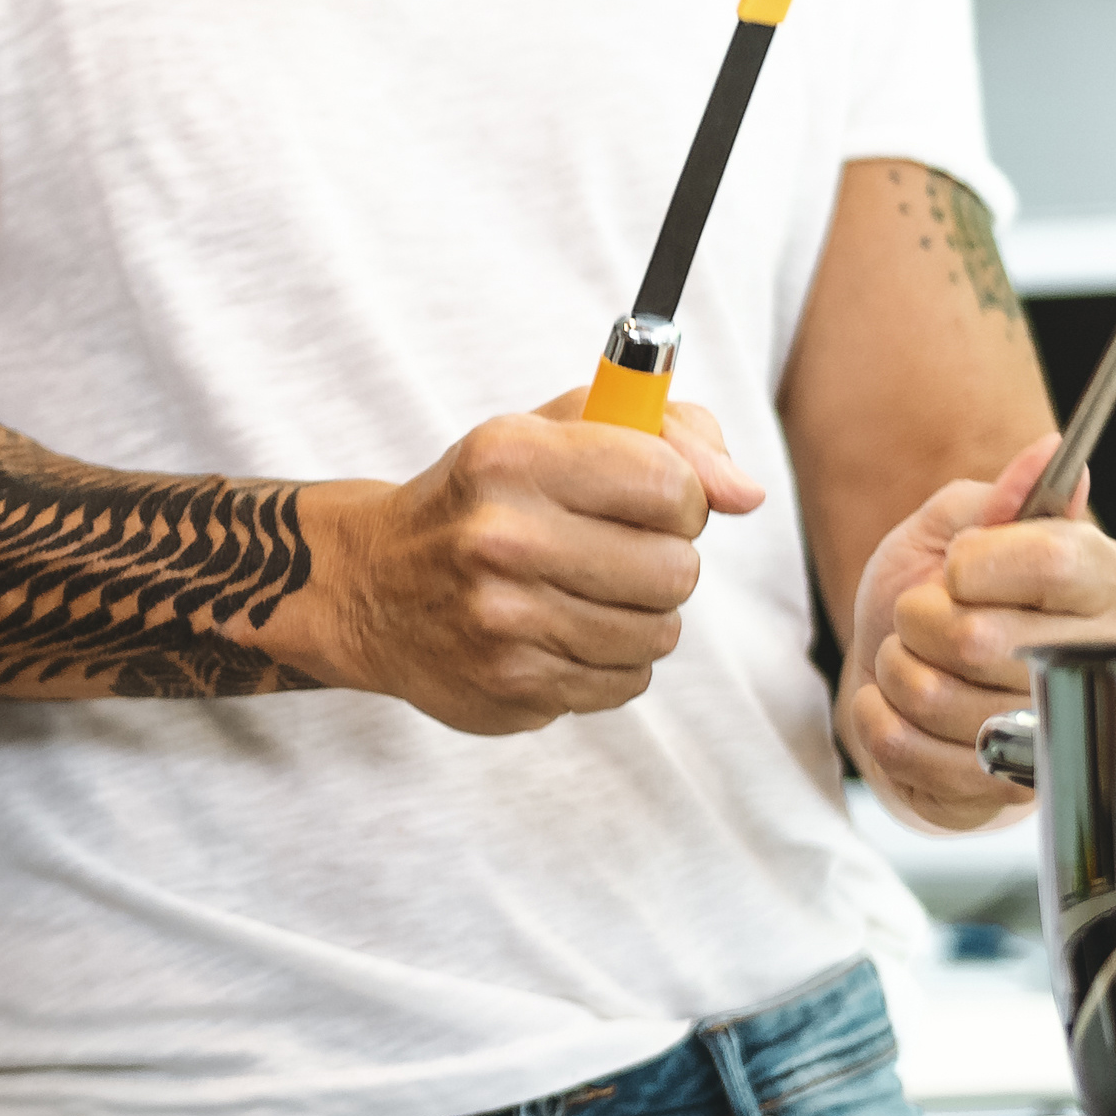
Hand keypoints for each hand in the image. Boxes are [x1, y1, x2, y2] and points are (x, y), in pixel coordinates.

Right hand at [304, 391, 766, 735]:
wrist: (370, 588)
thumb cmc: (483, 500)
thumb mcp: (556, 432)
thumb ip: (667, 433)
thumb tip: (746, 493)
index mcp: (512, 456)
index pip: (672, 485)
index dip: (679, 497)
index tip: (645, 501)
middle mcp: (501, 536)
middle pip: (676, 568)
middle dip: (659, 562)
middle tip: (608, 554)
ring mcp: (504, 618)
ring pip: (659, 632)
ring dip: (637, 617)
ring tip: (579, 596)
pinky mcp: (512, 684)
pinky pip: (627, 682)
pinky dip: (608, 662)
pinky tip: (557, 636)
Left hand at [847, 437, 1115, 829]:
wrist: (907, 669)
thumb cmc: (942, 593)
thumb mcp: (958, 526)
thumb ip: (997, 497)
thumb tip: (1050, 454)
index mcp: (1108, 584)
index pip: (1049, 562)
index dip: (974, 562)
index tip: (958, 565)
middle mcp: (1099, 664)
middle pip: (978, 638)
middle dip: (917, 618)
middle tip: (926, 618)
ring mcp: (1054, 735)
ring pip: (935, 697)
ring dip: (896, 669)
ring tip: (915, 660)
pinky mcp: (999, 788)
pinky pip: (903, 746)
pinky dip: (877, 715)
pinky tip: (902, 705)